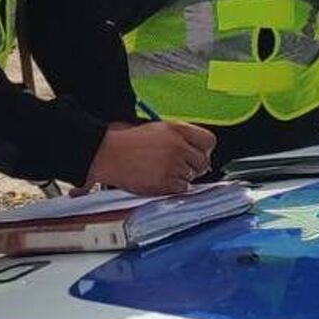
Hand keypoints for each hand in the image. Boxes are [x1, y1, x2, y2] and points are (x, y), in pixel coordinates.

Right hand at [85, 121, 217, 194]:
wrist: (109, 154)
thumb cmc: (128, 142)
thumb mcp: (157, 129)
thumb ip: (179, 137)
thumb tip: (196, 150)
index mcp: (177, 129)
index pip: (209, 141)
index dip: (204, 150)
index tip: (198, 154)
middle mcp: (178, 146)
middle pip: (203, 162)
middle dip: (193, 167)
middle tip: (180, 167)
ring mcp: (173, 165)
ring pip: (191, 177)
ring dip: (180, 177)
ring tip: (162, 171)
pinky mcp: (166, 181)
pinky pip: (181, 189)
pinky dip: (172, 187)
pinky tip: (159, 179)